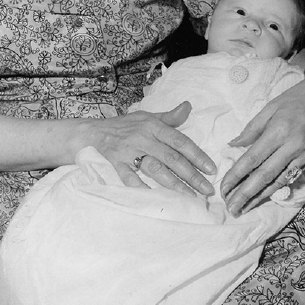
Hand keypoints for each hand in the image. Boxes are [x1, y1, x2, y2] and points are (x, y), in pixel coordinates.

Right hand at [92, 101, 215, 195]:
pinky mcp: (116, 163)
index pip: (180, 141)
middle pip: (171, 158)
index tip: (211, 169)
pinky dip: (142, 188)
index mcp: (153, 126)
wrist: (93, 132)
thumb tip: (188, 106)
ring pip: (155, 169)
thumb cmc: (125, 125)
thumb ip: (170, 117)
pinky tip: (156, 197)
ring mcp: (129, 151)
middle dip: (191, 175)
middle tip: (207, 189)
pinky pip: (130, 178)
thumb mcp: (147, 117)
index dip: (197, 155)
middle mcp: (143, 138)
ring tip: (190, 196)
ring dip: (174, 184)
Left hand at [221, 69, 304, 215]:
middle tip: (231, 208)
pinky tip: (264, 195)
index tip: (224, 188)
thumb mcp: (270, 107)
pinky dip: (276, 188)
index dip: (236, 175)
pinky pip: (291, 177)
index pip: (252, 159)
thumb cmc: (296, 98)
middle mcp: (292, 146)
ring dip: (260, 197)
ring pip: (279, 181)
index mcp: (278, 131)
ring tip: (244, 208)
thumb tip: (233, 145)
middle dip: (246, 194)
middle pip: (265, 176)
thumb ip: (251, 129)